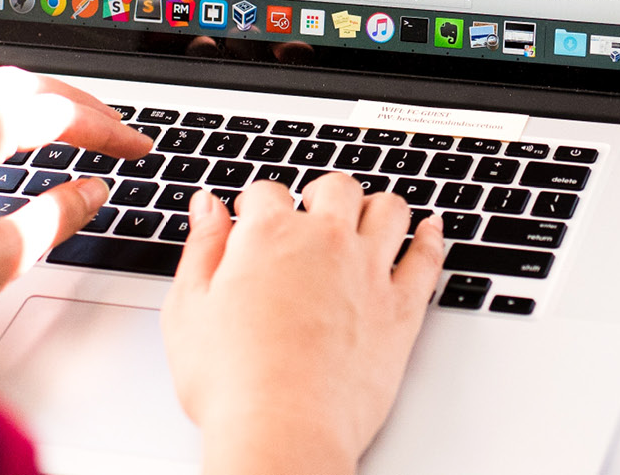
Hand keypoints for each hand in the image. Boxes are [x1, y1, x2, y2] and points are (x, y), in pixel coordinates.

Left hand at [0, 68, 152, 315]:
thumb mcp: (2, 253)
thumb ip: (57, 215)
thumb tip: (89, 192)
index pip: (53, 111)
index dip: (104, 128)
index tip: (135, 147)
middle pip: (22, 88)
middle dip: (78, 105)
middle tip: (116, 129)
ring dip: (39, 108)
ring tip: (74, 129)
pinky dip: (5, 122)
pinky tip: (14, 146)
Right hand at [162, 176, 445, 474]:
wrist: (284, 430)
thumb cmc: (233, 382)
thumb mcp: (188, 308)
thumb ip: (201, 248)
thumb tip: (206, 207)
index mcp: (269, 236)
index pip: (267, 192)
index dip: (254, 204)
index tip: (250, 218)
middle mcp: (325, 242)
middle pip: (335, 188)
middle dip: (320, 195)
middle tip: (310, 214)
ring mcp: (369, 273)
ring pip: (388, 210)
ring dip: (375, 207)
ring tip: (365, 218)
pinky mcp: (401, 310)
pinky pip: (427, 259)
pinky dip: (430, 239)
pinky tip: (430, 232)